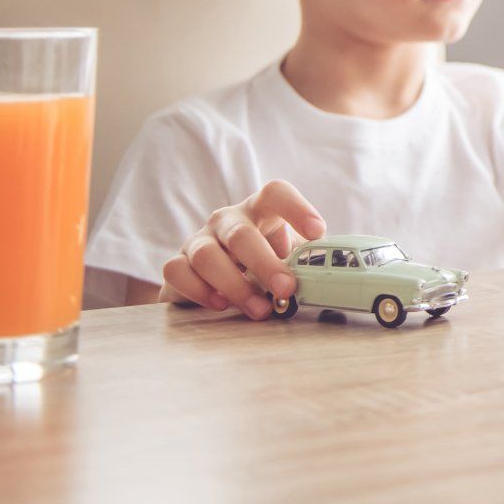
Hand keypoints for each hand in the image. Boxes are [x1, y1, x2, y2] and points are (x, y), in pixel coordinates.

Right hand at [160, 179, 326, 318]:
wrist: (216, 278)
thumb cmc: (261, 262)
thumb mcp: (285, 255)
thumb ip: (303, 261)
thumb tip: (326, 278)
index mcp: (259, 210)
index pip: (276, 193)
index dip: (297, 208)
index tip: (317, 232)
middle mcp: (226, 220)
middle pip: (241, 234)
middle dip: (265, 264)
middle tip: (286, 289)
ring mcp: (198, 240)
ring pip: (208, 256)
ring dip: (236, 286)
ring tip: (259, 310)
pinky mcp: (177, 263)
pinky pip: (178, 272)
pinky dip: (200, 291)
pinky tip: (220, 304)